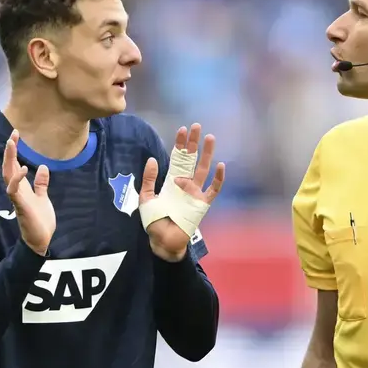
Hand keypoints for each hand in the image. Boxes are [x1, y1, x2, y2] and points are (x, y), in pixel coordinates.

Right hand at [2, 130, 55, 255]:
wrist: (41, 239)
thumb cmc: (40, 220)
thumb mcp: (43, 197)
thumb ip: (41, 184)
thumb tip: (42, 167)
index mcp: (21, 187)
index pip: (13, 165)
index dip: (13, 151)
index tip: (16, 135)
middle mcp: (16, 190)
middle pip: (8, 166)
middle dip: (10, 150)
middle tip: (13, 134)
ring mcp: (17, 197)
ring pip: (8, 175)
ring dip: (9, 159)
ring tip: (11, 144)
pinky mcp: (20, 205)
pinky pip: (14, 190)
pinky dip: (16, 179)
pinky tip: (21, 168)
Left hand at [140, 123, 224, 261]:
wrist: (162, 240)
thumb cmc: (154, 221)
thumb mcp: (146, 198)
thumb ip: (149, 179)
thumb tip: (153, 159)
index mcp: (172, 181)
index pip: (177, 158)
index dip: (180, 144)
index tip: (182, 129)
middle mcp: (185, 184)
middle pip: (192, 159)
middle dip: (194, 143)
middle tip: (197, 126)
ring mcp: (195, 193)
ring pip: (203, 169)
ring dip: (207, 154)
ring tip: (210, 138)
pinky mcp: (202, 204)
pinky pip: (213, 190)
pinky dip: (218, 179)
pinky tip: (221, 166)